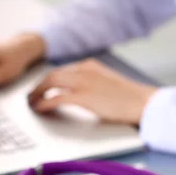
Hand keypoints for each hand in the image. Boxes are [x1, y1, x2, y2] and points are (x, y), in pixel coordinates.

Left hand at [28, 59, 157, 124]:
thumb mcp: (108, 85)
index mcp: (91, 66)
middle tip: (32, 95)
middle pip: (52, 75)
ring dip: (38, 92)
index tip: (43, 87)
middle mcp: (84, 70)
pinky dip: (44, 103)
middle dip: (39, 85)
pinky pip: (56, 98)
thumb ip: (93, 86)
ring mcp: (83, 83)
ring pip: (50, 83)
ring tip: (32, 102)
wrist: (143, 102)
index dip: (49, 80)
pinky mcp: (83, 97)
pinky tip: (40, 108)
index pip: (63, 70)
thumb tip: (81, 97)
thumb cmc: (130, 99)